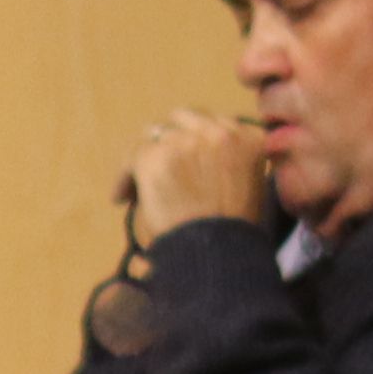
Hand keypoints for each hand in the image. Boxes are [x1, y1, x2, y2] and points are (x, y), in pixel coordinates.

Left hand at [123, 106, 273, 244]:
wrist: (218, 254)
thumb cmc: (234, 237)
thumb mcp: (251, 192)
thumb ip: (233, 165)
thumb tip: (199, 163)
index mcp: (251, 139)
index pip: (217, 125)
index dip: (198, 144)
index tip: (187, 163)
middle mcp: (222, 131)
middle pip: (185, 119)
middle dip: (171, 141)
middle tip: (159, 166)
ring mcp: (189, 140)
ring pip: (156, 135)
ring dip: (148, 157)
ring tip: (137, 184)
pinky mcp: (158, 155)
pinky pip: (134, 155)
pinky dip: (125, 177)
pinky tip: (121, 197)